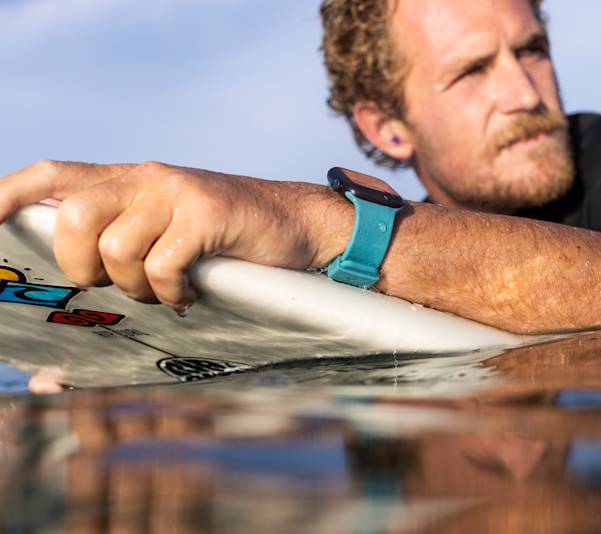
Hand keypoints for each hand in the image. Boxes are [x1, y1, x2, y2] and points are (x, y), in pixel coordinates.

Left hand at [0, 161, 349, 311]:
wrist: (296, 222)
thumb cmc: (228, 237)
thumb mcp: (170, 227)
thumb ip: (127, 240)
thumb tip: (79, 297)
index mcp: (131, 181)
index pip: (55, 174)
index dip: (13, 194)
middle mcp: (147, 179)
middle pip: (75, 216)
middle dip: (82, 266)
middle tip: (114, 284)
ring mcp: (177, 193)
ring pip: (117, 249)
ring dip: (136, 287)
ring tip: (164, 291)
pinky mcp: (207, 213)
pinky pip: (162, 265)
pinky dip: (171, 291)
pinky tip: (191, 291)